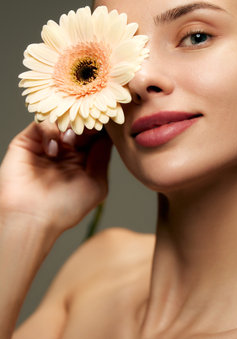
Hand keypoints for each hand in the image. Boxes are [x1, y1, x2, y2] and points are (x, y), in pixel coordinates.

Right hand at [0, 121, 112, 235]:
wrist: (32, 218)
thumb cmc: (65, 208)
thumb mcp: (96, 183)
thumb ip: (102, 157)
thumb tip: (108, 135)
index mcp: (82, 158)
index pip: (95, 134)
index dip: (103, 127)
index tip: (108, 123)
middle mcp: (65, 149)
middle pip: (80, 123)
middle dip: (88, 122)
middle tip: (91, 124)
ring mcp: (46, 144)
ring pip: (62, 120)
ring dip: (70, 126)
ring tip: (71, 140)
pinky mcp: (27, 141)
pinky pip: (42, 123)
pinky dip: (50, 130)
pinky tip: (53, 149)